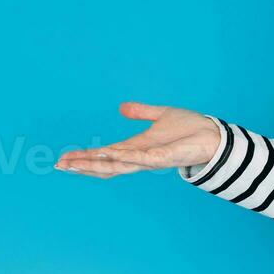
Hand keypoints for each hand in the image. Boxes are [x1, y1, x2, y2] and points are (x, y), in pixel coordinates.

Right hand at [54, 102, 221, 177]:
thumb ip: (141, 112)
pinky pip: (137, 158)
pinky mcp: (161, 158)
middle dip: (82, 164)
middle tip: (60, 164)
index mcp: (136, 147)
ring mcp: (149, 160)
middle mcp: (139, 157)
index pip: (105, 155)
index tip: (64, 157)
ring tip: (72, 163)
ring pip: (116, 165)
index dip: (85, 156)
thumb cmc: (191, 129)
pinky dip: (120, 157)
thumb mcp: (161, 115)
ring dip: (93, 164)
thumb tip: (121, 107)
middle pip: (105, 165)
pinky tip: (105, 154)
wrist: (214, 136)